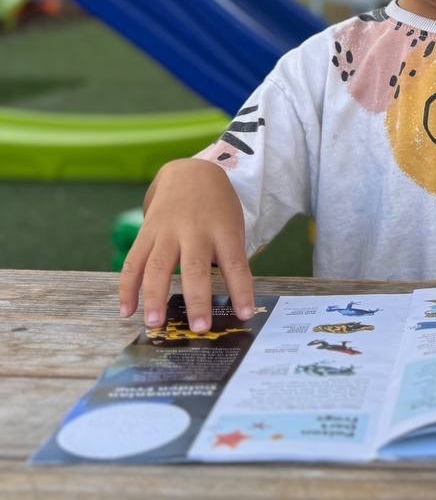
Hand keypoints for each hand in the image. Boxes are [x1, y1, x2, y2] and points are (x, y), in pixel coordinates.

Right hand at [118, 159, 255, 333]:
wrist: (191, 171)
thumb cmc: (218, 208)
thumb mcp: (232, 225)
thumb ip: (228, 256)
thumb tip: (230, 299)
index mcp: (224, 230)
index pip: (236, 264)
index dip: (241, 290)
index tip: (244, 314)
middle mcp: (195, 230)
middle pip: (195, 267)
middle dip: (197, 299)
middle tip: (199, 328)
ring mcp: (167, 231)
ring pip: (158, 266)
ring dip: (154, 297)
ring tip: (155, 324)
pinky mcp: (146, 232)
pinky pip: (132, 262)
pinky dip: (127, 287)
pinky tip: (126, 310)